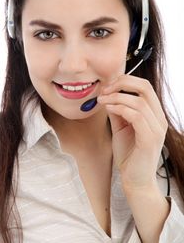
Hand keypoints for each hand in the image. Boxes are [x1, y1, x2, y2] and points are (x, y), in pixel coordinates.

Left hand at [97, 75, 167, 191]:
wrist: (135, 181)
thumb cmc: (128, 155)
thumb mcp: (120, 127)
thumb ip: (117, 110)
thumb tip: (107, 94)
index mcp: (154, 114)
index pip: (144, 86)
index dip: (124, 80)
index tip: (106, 86)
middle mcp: (159, 119)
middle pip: (145, 87)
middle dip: (122, 83)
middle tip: (104, 89)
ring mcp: (157, 129)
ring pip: (139, 101)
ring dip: (116, 97)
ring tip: (102, 100)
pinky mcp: (150, 139)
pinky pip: (136, 116)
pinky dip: (120, 109)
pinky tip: (108, 109)